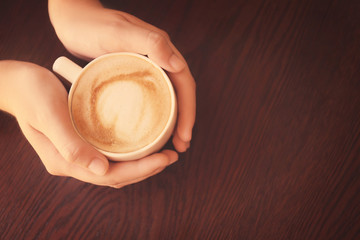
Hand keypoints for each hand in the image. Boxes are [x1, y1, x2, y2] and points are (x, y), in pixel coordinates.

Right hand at [0, 61, 177, 187]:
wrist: (17, 82)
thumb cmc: (30, 93)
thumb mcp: (49, 115)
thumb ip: (70, 145)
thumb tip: (101, 171)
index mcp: (65, 161)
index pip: (109, 176)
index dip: (140, 170)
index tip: (165, 159)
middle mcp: (73, 162)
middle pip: (116, 175)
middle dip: (146, 169)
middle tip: (172, 156)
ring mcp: (77, 153)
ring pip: (115, 167)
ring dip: (141, 163)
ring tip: (164, 152)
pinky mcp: (82, 141)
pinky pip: (110, 153)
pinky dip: (130, 152)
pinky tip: (144, 141)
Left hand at [49, 0, 195, 151]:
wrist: (72, 20)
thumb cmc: (92, 25)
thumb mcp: (119, 33)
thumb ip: (150, 43)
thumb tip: (179, 65)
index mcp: (161, 51)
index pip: (184, 84)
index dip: (188, 111)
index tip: (184, 135)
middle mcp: (158, 60)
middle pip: (179, 94)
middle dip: (184, 121)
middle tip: (180, 146)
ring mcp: (146, 69)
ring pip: (166, 98)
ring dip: (172, 122)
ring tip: (170, 144)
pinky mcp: (133, 76)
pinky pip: (150, 98)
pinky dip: (154, 116)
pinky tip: (149, 131)